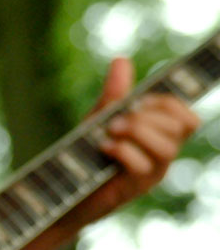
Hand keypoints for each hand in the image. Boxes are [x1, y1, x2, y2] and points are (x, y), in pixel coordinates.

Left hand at [72, 58, 199, 225]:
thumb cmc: (85, 155)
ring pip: (167, 148)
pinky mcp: (133, 189)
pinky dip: (122, 151)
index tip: (138, 101)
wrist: (61, 188)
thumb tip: (121, 59)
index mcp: (159, 138)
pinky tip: (103, 147)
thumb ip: (114, 94)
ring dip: (138, 131)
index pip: (187, 118)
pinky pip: (143, 167)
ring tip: (109, 131)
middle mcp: (161, 156)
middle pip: (180, 128)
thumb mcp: (99, 119)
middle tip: (115, 120)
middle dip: (147, 115)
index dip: (167, 104)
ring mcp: (151, 174)